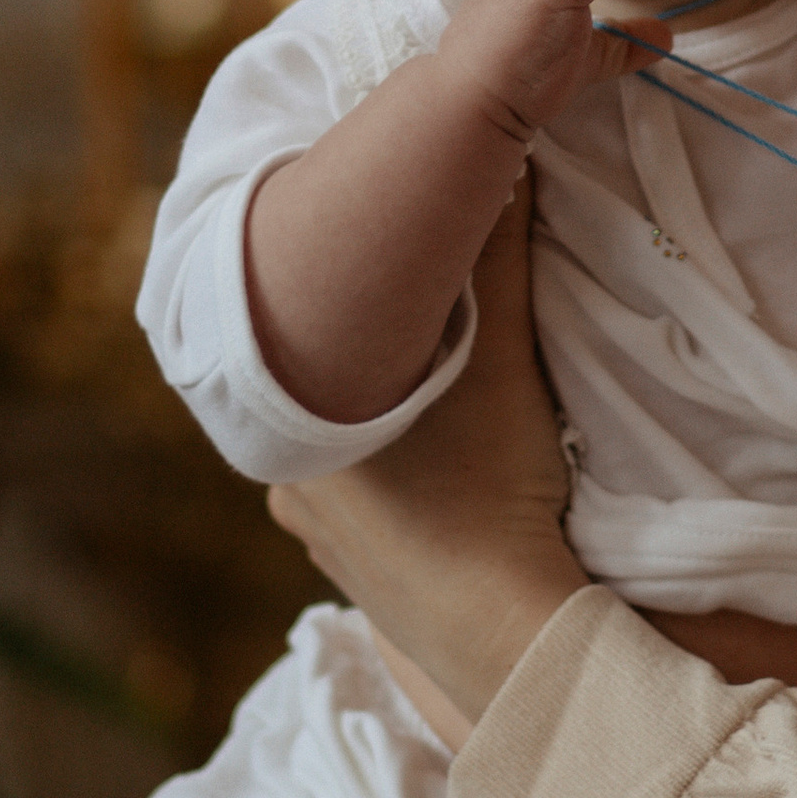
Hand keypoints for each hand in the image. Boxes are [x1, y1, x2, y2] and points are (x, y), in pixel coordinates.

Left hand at [269, 181, 588, 722]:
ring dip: (385, 430)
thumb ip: (494, 255)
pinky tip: (441, 478)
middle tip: (427, 331)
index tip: (387, 274)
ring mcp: (322, 548)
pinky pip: (368, 514)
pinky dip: (399, 489)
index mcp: (293, 426)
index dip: (350, 301)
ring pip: (346, 460)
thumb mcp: (500, 349)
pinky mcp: (361, 588)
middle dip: (372, 364)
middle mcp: (289, 488)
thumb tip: (497, 164)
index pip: (305, 335)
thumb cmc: (488, 483)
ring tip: (443, 407)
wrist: (507, 633)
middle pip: (327, 397)